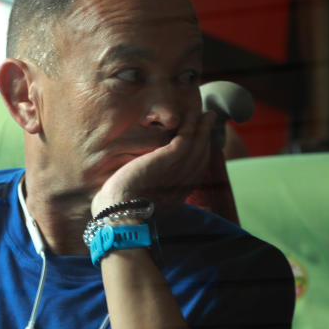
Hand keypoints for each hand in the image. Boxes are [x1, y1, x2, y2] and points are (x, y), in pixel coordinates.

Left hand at [91, 110, 215, 216]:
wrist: (120, 215)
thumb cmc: (121, 211)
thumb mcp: (140, 200)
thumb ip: (147, 189)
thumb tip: (141, 183)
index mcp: (178, 195)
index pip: (195, 170)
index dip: (200, 153)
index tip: (201, 140)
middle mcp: (184, 184)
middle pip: (201, 156)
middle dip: (206, 136)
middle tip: (208, 119)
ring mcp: (179, 171)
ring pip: (197, 145)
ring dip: (202, 126)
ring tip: (204, 113)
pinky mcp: (171, 160)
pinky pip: (187, 137)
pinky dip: (191, 124)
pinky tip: (191, 114)